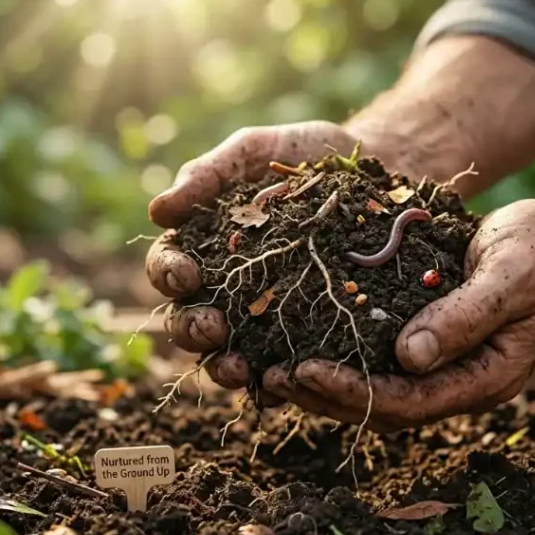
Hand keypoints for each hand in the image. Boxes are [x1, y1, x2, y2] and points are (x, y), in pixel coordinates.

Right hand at [144, 121, 420, 400]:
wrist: (376, 168)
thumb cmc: (304, 156)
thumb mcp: (254, 152)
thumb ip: (208, 175)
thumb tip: (157, 210)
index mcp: (201, 246)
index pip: (166, 266)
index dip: (168, 273)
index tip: (186, 273)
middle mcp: (225, 288)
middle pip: (189, 319)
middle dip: (193, 328)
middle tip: (213, 327)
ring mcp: (263, 316)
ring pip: (228, 353)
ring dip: (224, 366)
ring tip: (239, 367)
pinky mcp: (304, 335)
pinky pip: (282, 365)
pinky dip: (276, 381)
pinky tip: (284, 382)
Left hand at [261, 199, 534, 430]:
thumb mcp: (510, 276)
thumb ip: (465, 315)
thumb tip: (408, 357)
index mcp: (486, 378)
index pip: (409, 402)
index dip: (354, 391)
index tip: (305, 370)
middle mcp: (459, 381)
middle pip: (383, 406)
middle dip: (325, 395)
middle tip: (270, 374)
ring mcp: (443, 364)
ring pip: (374, 389)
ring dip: (324, 384)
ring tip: (269, 366)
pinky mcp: (427, 339)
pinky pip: (377, 359)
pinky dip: (338, 353)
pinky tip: (298, 338)